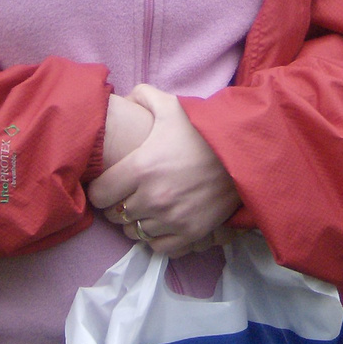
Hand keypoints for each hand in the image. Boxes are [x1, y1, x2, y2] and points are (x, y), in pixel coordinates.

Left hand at [87, 84, 239, 257]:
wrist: (242, 152)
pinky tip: (160, 222)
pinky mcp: (191, 233)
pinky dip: (156, 237)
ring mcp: (172, 219)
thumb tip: (121, 99)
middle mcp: (153, 198)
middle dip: (117, 205)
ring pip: (135, 232)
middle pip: (116, 215)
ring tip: (144, 207)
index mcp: (141, 168)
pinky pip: (159, 247)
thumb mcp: (171, 105)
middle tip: (126, 194)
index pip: (100, 194)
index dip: (100, 189)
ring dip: (136, 221)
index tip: (108, 184)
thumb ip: (142, 96)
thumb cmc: (203, 130)